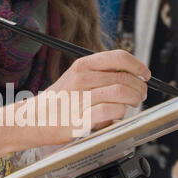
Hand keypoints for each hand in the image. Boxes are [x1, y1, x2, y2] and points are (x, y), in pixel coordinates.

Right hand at [36, 50, 150, 145]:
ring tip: (132, 104)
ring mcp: (81, 99)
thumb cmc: (57, 101)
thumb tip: (131, 76)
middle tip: (141, 94)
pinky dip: (120, 113)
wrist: (32, 120)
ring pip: (121, 93)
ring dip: (133, 100)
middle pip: (124, 78)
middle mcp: (81, 79)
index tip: (145, 74)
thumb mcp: (75, 78)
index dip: (138, 66)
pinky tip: (116, 115)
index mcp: (82, 65)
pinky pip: (112, 111)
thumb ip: (100, 75)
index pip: (119, 57)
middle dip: (140, 87)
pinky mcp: (81, 119)